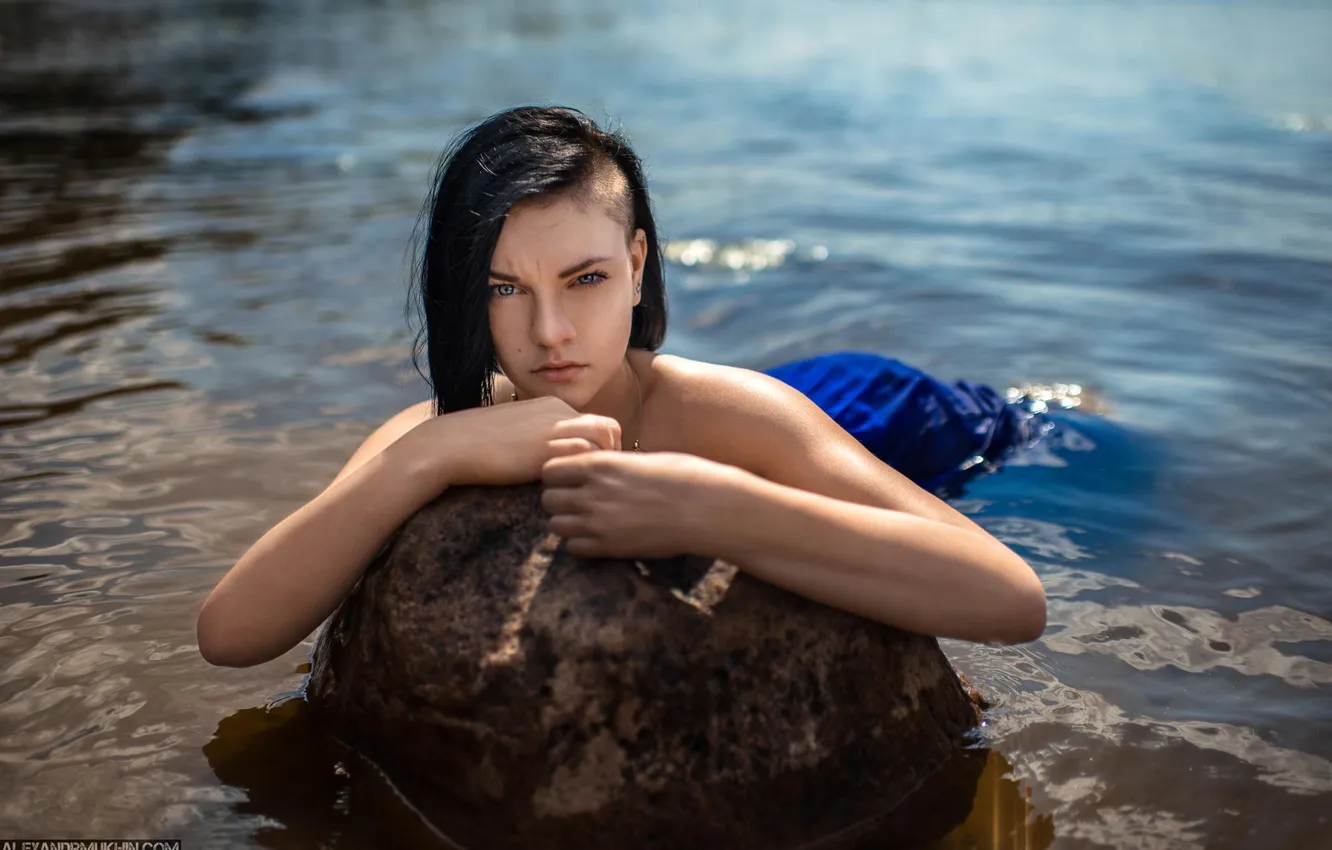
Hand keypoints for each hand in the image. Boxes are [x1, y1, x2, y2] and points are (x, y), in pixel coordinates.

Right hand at [406, 396, 621, 486]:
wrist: (450, 446)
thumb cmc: (476, 446)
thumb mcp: (514, 433)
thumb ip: (537, 438)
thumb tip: (552, 459)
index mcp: (550, 405)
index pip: (595, 421)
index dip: (602, 446)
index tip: (596, 469)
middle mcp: (557, 411)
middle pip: (609, 427)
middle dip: (613, 453)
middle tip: (603, 481)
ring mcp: (554, 427)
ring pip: (605, 439)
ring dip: (605, 464)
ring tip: (596, 488)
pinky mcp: (548, 447)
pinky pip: (588, 456)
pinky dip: (590, 473)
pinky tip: (581, 491)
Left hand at [540, 451, 743, 558]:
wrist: (705, 508)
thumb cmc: (683, 477)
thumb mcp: (640, 460)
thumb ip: (611, 467)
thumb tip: (595, 471)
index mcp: (600, 465)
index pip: (550, 471)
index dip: (559, 476)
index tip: (573, 480)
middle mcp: (592, 493)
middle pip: (548, 500)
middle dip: (560, 501)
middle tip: (579, 502)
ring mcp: (598, 523)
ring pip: (556, 526)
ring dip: (568, 524)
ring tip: (588, 521)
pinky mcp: (610, 548)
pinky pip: (574, 548)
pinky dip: (581, 544)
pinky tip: (600, 538)